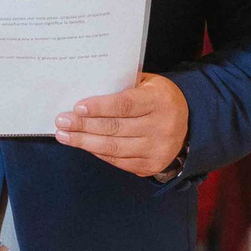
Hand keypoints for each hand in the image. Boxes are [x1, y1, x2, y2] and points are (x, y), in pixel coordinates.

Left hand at [55, 71, 189, 176]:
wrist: (188, 123)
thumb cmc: (158, 99)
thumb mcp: (148, 84)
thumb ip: (123, 86)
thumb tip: (86, 89)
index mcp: (161, 100)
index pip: (125, 105)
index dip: (100, 107)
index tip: (77, 107)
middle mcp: (162, 126)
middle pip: (115, 128)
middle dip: (84, 126)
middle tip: (62, 121)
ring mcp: (157, 149)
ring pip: (114, 148)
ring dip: (85, 142)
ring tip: (65, 136)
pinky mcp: (151, 166)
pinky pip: (118, 161)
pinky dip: (98, 153)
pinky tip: (84, 145)